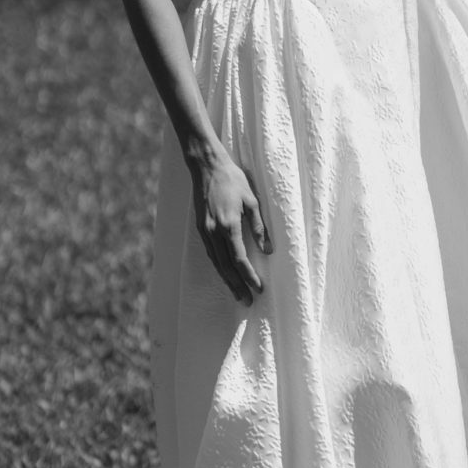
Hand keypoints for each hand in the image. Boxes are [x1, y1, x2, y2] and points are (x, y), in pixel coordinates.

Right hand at [190, 150, 272, 304]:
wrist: (207, 167)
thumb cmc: (232, 180)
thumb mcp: (251, 200)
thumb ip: (258, 226)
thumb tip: (267, 249)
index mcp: (228, 225)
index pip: (240, 259)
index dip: (249, 276)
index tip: (259, 288)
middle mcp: (214, 232)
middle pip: (226, 266)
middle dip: (237, 285)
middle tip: (247, 301)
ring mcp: (205, 231)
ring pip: (216, 262)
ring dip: (227, 279)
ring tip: (237, 293)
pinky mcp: (201, 227)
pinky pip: (210, 253)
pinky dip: (218, 266)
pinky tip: (225, 273)